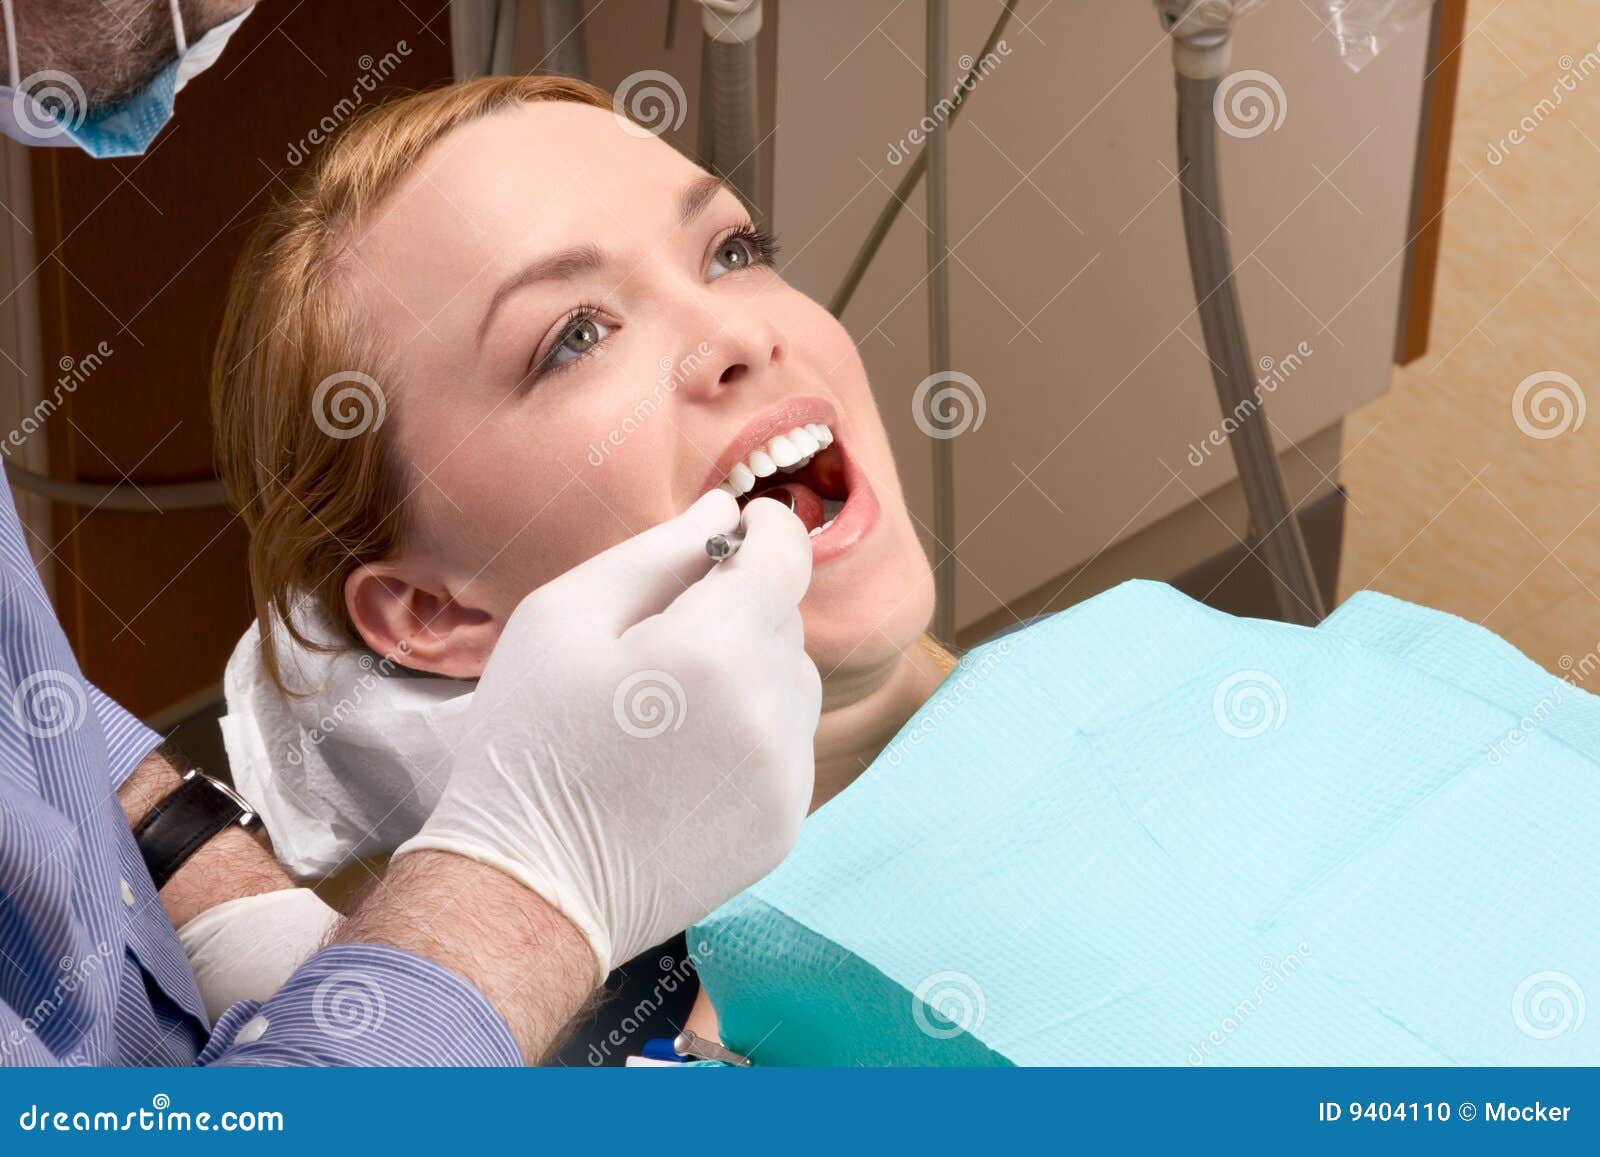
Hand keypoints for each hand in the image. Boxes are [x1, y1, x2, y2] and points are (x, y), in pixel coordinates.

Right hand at [393, 489, 819, 979]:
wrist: (528, 890)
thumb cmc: (528, 742)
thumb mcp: (564, 617)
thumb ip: (658, 550)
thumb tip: (724, 509)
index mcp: (716, 649)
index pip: (788, 554)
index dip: (765, 527)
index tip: (736, 528)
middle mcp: (770, 712)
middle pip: (784, 619)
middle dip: (737, 608)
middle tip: (657, 640)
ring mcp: (786, 777)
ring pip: (795, 681)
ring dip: (749, 670)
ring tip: (667, 706)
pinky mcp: (786, 824)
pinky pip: (789, 743)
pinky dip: (752, 731)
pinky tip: (683, 755)